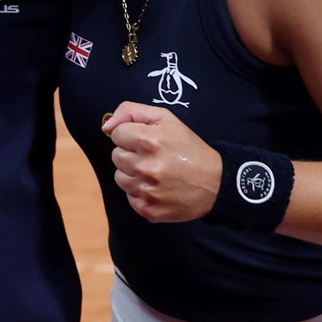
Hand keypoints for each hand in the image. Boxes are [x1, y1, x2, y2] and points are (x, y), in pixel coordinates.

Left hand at [101, 101, 223, 222]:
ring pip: (120, 178)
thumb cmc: (189, 147)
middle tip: (153, 157)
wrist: (216, 182)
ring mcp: (146, 191)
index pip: (116, 134)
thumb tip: (106, 126)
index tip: (146, 141)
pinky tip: (158, 187)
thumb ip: (131, 112)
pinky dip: (141, 193)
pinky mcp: (148, 210)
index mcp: (148, 140)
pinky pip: (130, 197)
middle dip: (131, 154)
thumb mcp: (165, 118)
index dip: (131, 135)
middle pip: (116, 156)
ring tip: (155, 172)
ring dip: (133, 174)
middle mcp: (145, 166)